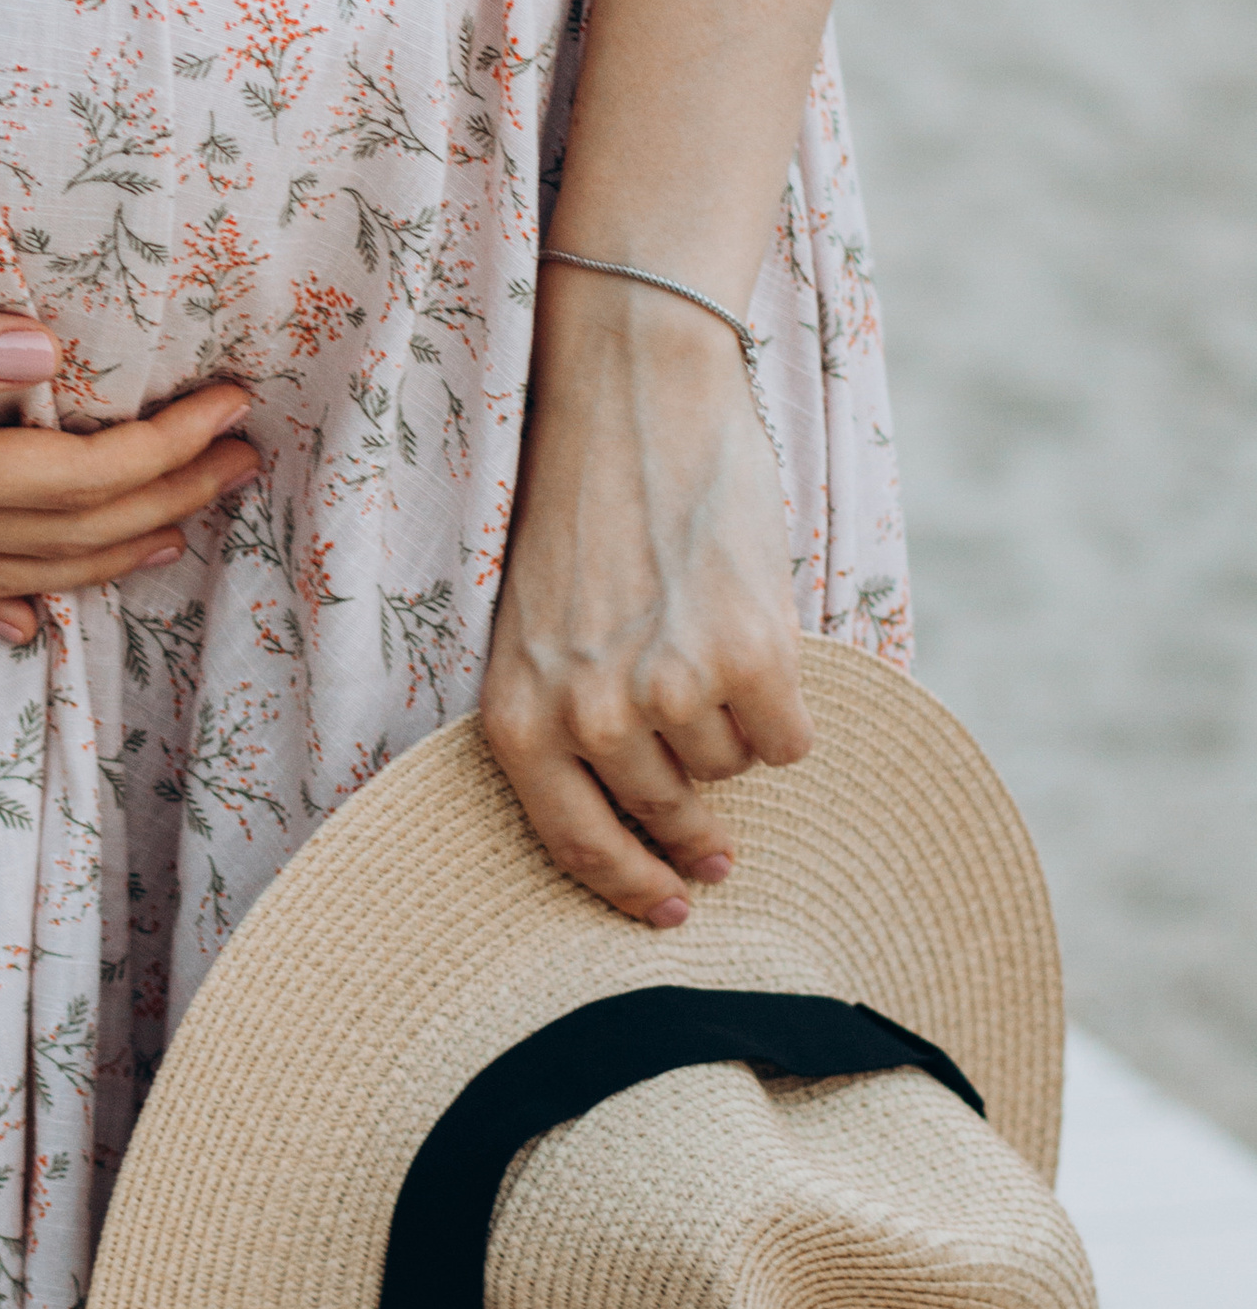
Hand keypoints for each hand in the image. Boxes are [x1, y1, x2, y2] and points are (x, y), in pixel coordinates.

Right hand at [0, 219, 260, 643]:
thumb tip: (46, 354)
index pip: (75, 475)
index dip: (163, 447)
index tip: (231, 406)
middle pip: (65, 531)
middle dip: (166, 500)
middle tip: (243, 459)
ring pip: (17, 570)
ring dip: (107, 554)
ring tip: (179, 528)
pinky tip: (29, 628)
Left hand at [480, 263, 810, 920]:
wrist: (636, 397)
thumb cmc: (587, 509)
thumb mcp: (542, 628)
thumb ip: (574, 717)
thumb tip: (652, 817)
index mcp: (520, 713)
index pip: (574, 844)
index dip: (628, 887)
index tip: (670, 911)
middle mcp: (588, 714)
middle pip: (668, 810)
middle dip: (698, 822)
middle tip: (717, 846)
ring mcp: (670, 690)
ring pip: (731, 769)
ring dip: (733, 724)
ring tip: (704, 641)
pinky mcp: (749, 658)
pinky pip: (788, 737)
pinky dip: (787, 702)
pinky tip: (756, 633)